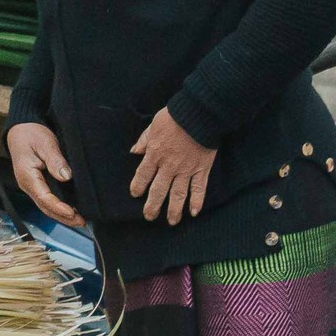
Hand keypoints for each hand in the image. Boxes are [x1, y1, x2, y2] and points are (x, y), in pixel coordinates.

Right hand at [5, 122, 82, 225]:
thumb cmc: (31, 134)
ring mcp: (32, 186)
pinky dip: (58, 208)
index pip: (44, 197)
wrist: (20, 130)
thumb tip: (66, 176)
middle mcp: (28, 185)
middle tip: (81, 223)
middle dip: (63, 217)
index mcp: (27, 176)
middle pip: (45, 207)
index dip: (58, 207)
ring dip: (62, 215)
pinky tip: (71, 211)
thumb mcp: (45, 143)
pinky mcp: (37, 184)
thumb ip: (55, 160)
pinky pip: (47, 200)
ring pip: (46, 206)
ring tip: (79, 221)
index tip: (72, 212)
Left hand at [129, 108, 215, 222]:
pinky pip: (199, 189)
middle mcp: (169, 166)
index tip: (136, 194)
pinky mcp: (201, 169)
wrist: (199, 114)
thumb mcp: (154, 125)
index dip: (138, 186)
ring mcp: (186, 169)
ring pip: (178, 194)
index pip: (143, 175)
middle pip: (158, 190)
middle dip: (152, 206)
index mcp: (155, 153)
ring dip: (174, 210)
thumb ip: (144, 140)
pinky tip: (193, 213)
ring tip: (171, 222)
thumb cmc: (175, 116)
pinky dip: (197, 201)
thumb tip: (134, 151)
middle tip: (149, 217)